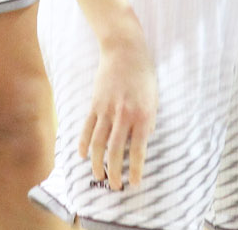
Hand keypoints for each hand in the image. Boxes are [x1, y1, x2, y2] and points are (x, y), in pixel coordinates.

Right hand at [83, 21, 157, 190]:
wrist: (125, 50)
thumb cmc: (144, 75)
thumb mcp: (154, 99)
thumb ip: (147, 121)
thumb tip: (141, 143)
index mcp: (142, 115)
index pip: (138, 150)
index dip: (135, 169)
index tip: (134, 184)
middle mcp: (124, 115)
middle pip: (115, 151)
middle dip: (114, 173)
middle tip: (115, 186)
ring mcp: (107, 110)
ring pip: (98, 144)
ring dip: (97, 163)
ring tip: (98, 176)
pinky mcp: (95, 103)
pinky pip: (87, 128)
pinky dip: (84, 144)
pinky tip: (84, 156)